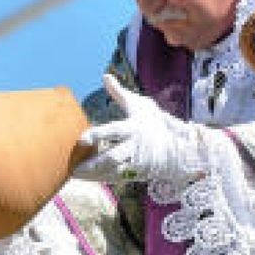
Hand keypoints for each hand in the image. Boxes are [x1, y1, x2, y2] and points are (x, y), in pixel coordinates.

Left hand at [71, 75, 203, 182]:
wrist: (180, 146)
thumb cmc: (155, 122)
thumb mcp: (139, 105)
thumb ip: (119, 93)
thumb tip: (105, 76)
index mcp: (133, 128)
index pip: (112, 131)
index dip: (97, 134)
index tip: (82, 139)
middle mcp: (134, 146)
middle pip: (112, 158)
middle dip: (93, 164)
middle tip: (73, 168)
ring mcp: (136, 162)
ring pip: (113, 172)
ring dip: (93, 175)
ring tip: (75, 175)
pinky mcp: (137, 173)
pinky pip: (116, 178)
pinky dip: (101, 179)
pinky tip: (86, 179)